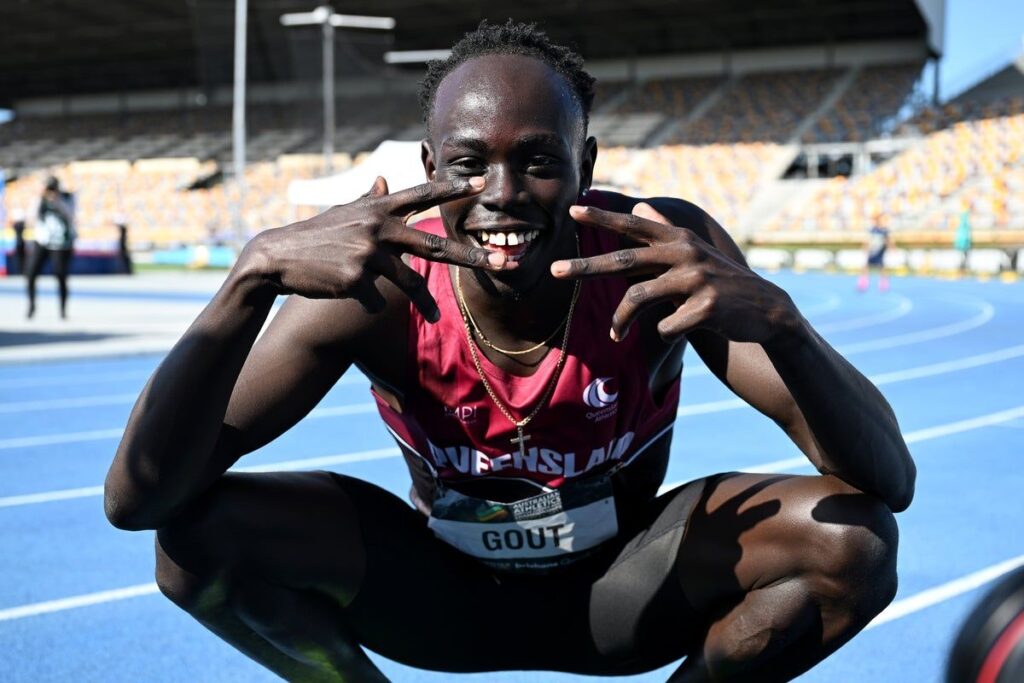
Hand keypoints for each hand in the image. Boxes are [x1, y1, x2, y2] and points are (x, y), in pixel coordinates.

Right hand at [247, 176, 504, 320]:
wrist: (277, 258)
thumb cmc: (316, 235)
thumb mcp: (344, 212)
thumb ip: (370, 198)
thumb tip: (386, 178)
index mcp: (377, 208)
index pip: (422, 194)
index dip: (453, 187)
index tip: (482, 181)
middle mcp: (377, 227)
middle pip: (433, 245)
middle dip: (470, 255)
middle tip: (500, 261)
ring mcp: (368, 253)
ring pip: (410, 282)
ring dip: (425, 304)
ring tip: (436, 317)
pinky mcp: (356, 278)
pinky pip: (377, 298)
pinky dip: (370, 302)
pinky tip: (348, 295)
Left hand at [550, 203, 796, 342]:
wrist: (765, 310)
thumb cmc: (718, 282)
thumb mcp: (692, 252)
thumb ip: (664, 231)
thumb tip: (641, 201)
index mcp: (678, 240)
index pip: (634, 225)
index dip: (603, 217)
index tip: (573, 209)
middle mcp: (684, 254)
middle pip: (623, 261)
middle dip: (585, 267)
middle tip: (554, 271)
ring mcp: (696, 280)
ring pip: (638, 299)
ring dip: (621, 321)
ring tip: (615, 335)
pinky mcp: (706, 308)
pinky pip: (666, 327)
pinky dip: (665, 334)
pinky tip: (677, 333)